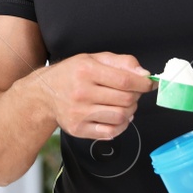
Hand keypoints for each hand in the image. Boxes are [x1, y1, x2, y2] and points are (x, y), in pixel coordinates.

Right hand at [30, 52, 154, 142]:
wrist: (44, 94)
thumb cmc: (71, 75)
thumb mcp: (94, 59)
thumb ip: (121, 63)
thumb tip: (144, 74)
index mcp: (86, 71)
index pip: (125, 80)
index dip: (143, 84)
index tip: (149, 84)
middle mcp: (81, 92)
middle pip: (125, 99)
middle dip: (136, 97)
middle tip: (133, 93)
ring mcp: (79, 113)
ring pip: (120, 117)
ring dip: (130, 111)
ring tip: (124, 105)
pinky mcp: (78, 129)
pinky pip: (110, 132)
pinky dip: (121, 126)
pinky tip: (117, 118)